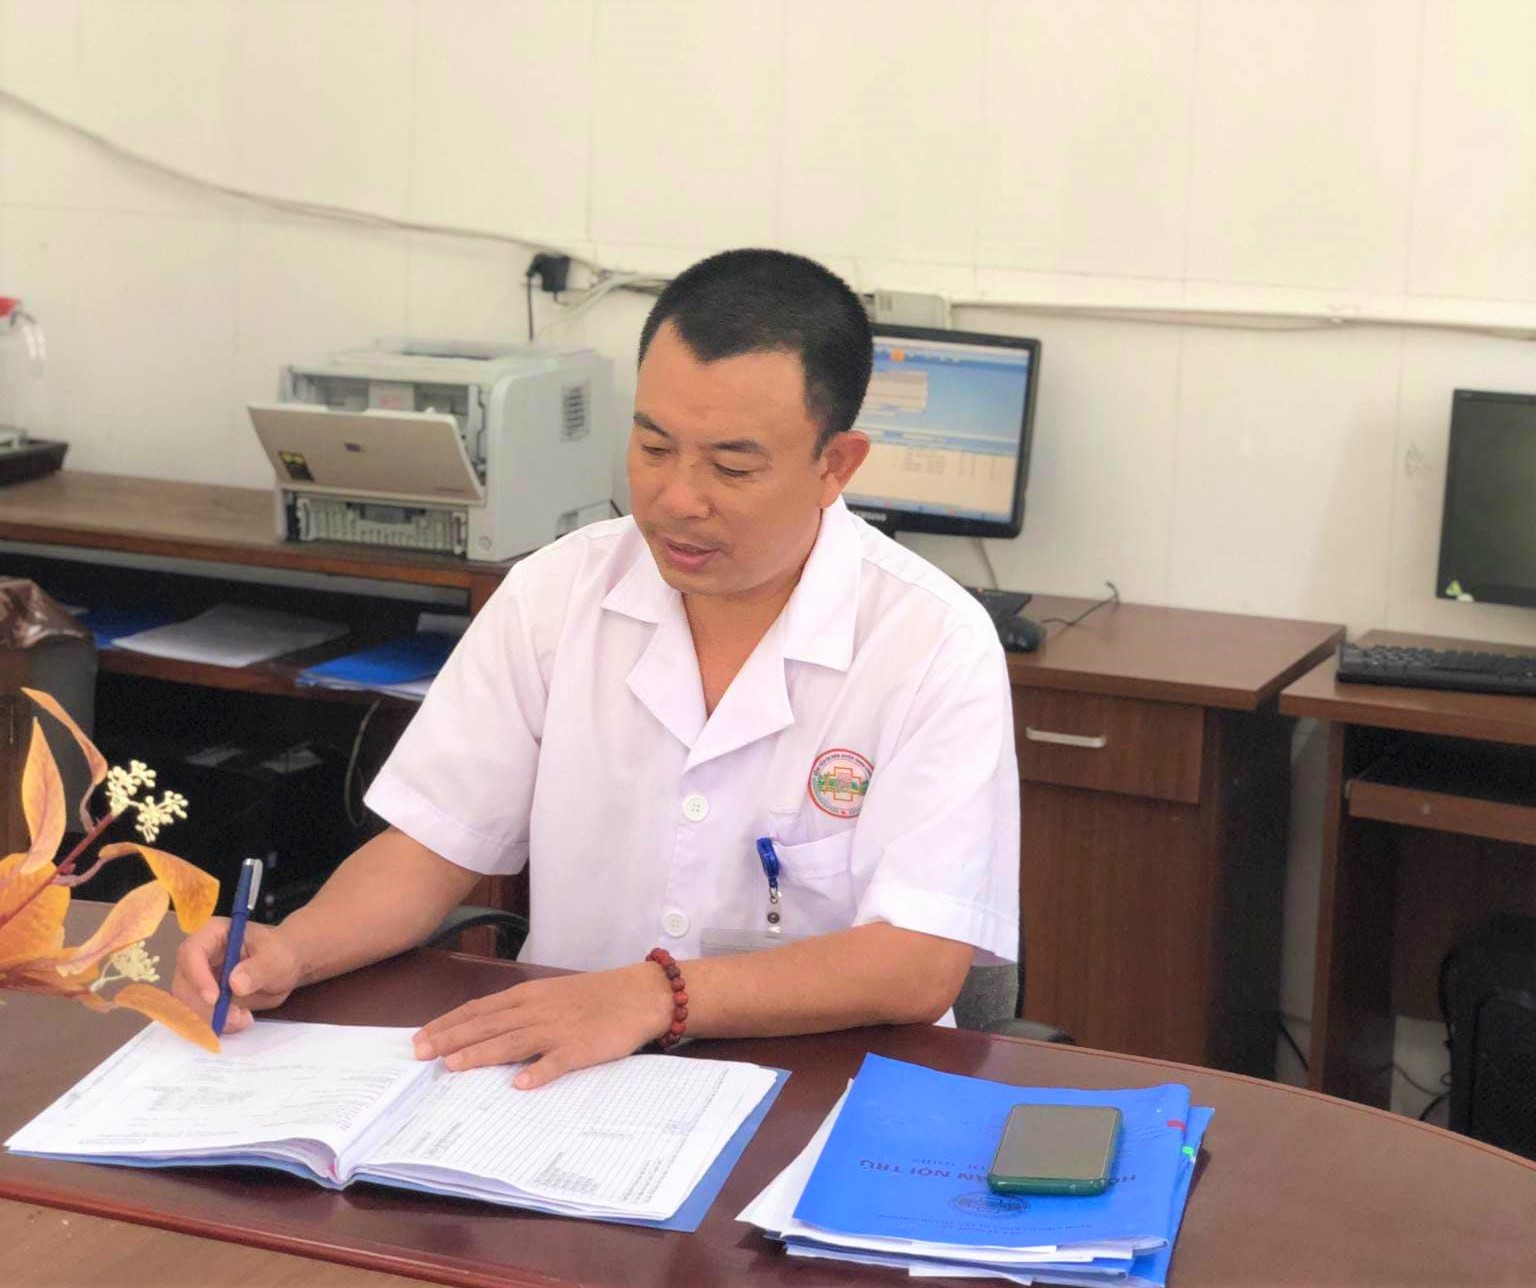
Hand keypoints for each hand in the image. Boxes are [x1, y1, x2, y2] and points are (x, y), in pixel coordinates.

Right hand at [170, 917, 304, 1034]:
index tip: (215, 998)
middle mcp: (200, 955)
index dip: (197, 976)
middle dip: (205, 1006)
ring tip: (243, 1019)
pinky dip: (216, 1023)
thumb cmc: (279, 952)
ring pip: (189, 1004)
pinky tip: (240, 1021)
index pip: (191, 952)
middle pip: (184, 983)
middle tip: (234, 1016)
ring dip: (211, 1018)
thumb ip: (258, 968)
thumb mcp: (276, 957)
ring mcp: (198, 977)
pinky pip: (200, 1015)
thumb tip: (234, 984)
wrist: (285, 966)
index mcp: (214, 934)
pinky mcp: (203, 997)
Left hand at [412, 964, 674, 1089]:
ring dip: (482, 1054)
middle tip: (419, 1055)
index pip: (479, 1010)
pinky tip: (520, 1084)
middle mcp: (537, 1010)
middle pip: (487, 1025)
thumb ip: (520, 1012)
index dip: (448, 1024)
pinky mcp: (581, 1048)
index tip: (420, 1038)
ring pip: (512, 1041)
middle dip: (451, 1039)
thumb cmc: (593, 997)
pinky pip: (557, 1062)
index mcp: (528, 996)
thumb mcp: (551, 996)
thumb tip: (484, 1031)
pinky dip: (538, 1072)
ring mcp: (558, 1029)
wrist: (639, 994)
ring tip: (453, 1066)